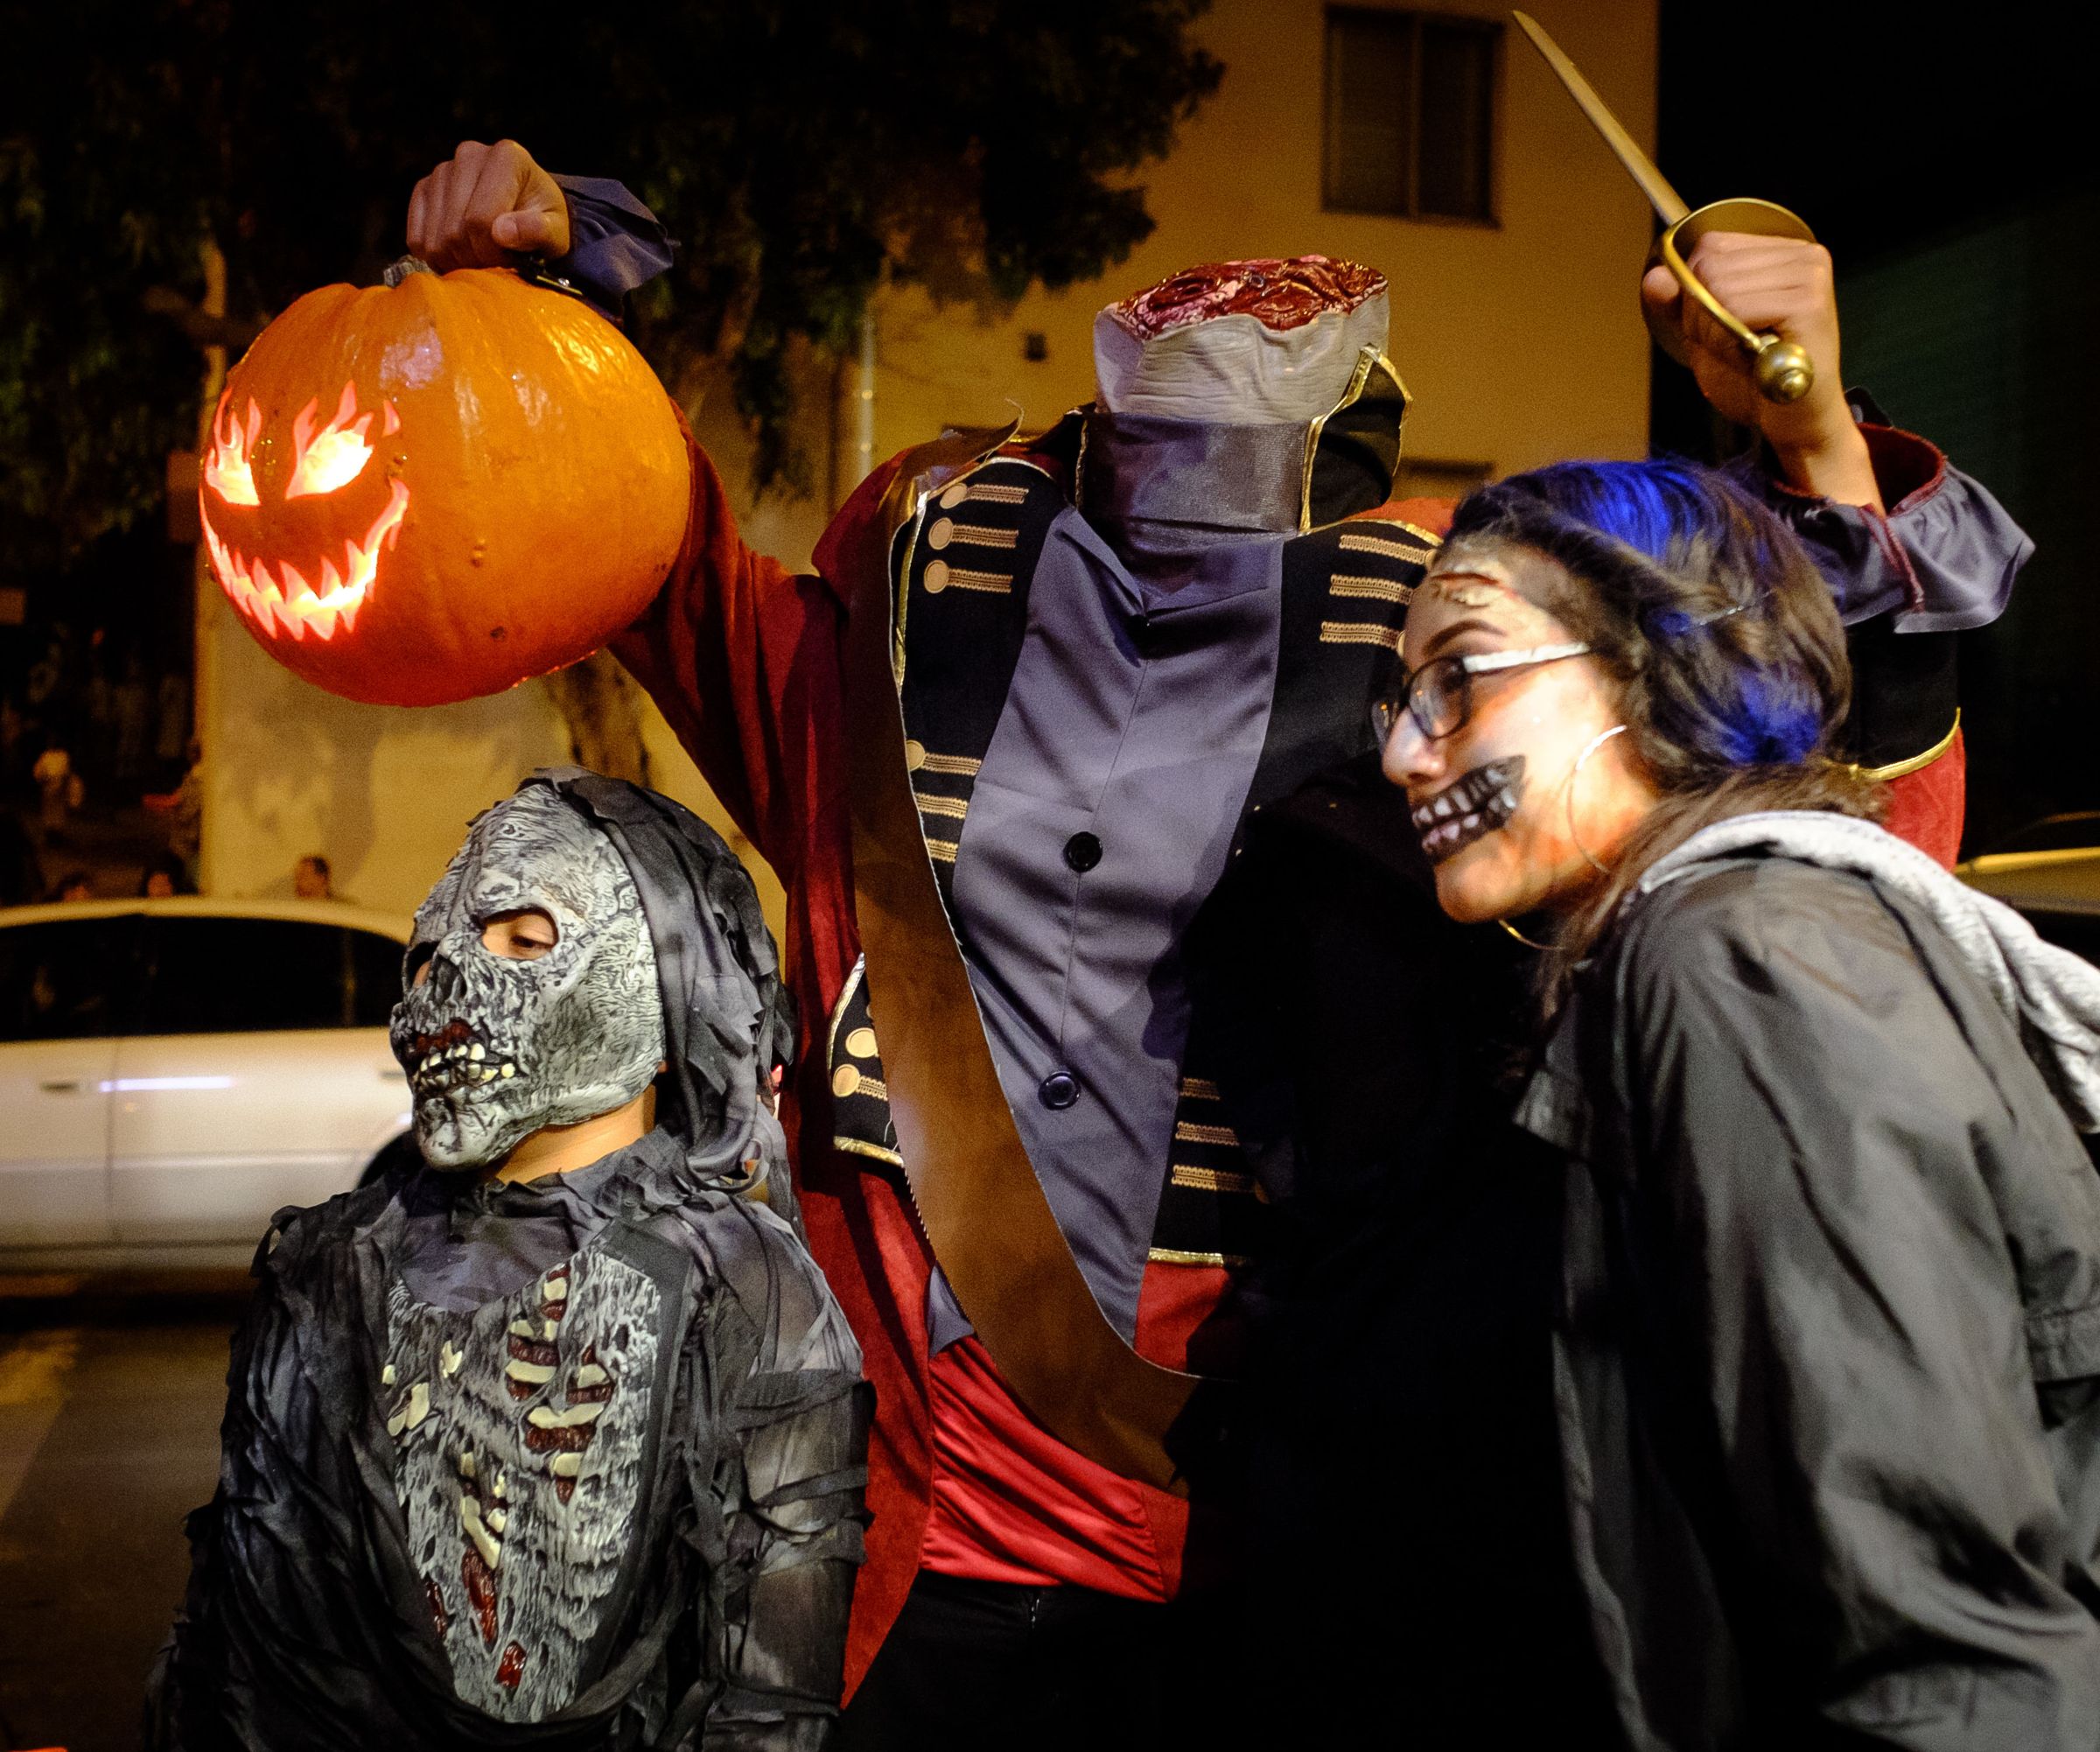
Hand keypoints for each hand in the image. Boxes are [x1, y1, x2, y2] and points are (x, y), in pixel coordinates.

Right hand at [406, 140, 569, 272]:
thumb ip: (537, 231)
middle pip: (455, 230)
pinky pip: (417, 237)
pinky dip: (436, 257)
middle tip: (495, 263)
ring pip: (434, 238)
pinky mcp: (424, 189)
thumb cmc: (544, 221)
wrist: (528, 211)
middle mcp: (469, 154)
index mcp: (506, 157)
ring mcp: (442, 171)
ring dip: (457, 261)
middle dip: (476, 259)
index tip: (509, 260)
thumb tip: (501, 233)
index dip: (492, 252)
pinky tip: (460, 255)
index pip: (480, 219)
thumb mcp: (555, 231)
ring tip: (482, 258)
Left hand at [1642, 233, 1880, 507]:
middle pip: (1710, 265)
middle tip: (1732, 347)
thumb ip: (1679, 304)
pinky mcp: (1808, 304)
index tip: (1720, 327)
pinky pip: (1736, 308)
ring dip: (1715, 333)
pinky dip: (1728, 341)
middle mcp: (1803, 255)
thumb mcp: (1706, 335)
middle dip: (1702, 316)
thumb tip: (1654, 277)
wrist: (1793, 422)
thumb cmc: (1756, 379)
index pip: (1712, 246)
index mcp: (1783, 253)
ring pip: (1718, 287)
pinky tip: (1754, 359)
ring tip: (1745, 354)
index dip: (1697, 291)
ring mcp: (1810, 276)